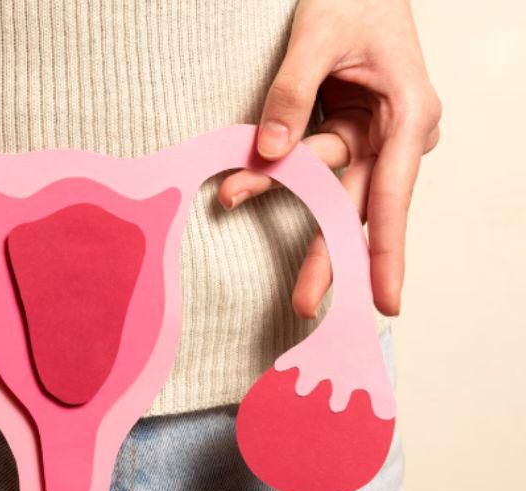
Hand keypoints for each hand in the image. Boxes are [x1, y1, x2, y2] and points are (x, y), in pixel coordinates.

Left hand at [219, 0, 440, 317]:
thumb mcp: (317, 37)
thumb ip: (291, 94)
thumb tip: (269, 152)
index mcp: (409, 112)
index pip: (393, 192)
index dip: (387, 250)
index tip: (385, 297)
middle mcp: (398, 134)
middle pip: (360, 207)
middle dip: (328, 255)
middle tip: (304, 303)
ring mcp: (375, 137)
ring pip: (327, 184)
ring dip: (279, 192)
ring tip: (232, 196)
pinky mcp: (351, 134)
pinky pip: (314, 164)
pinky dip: (280, 173)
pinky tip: (246, 182)